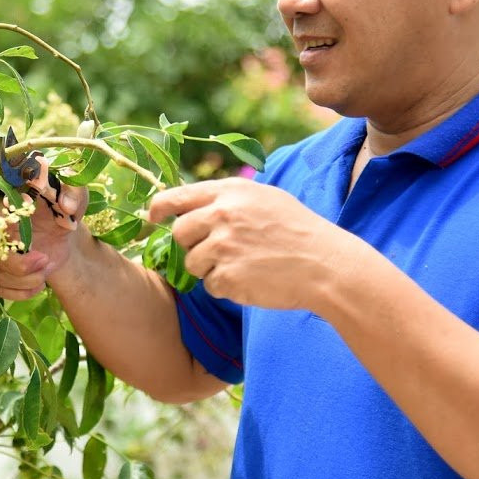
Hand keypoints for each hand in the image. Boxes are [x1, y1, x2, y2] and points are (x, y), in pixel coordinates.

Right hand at [0, 186, 88, 299]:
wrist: (61, 235)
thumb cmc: (64, 211)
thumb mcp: (75, 198)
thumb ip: (74, 194)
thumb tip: (68, 205)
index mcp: (8, 204)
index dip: (9, 225)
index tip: (29, 233)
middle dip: (20, 264)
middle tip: (45, 260)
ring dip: (25, 280)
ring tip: (46, 270)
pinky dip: (21, 292)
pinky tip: (38, 284)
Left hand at [148, 178, 358, 309]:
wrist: (325, 264)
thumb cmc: (298, 230)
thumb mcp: (264, 199)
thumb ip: (227, 199)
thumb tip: (191, 205)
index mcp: (229, 192)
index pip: (176, 196)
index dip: (159, 208)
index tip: (153, 217)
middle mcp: (222, 215)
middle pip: (180, 233)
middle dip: (191, 244)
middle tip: (218, 250)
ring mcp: (223, 246)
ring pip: (192, 263)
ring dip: (210, 268)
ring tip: (244, 264)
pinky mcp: (227, 276)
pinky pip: (211, 285)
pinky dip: (226, 286)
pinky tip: (252, 279)